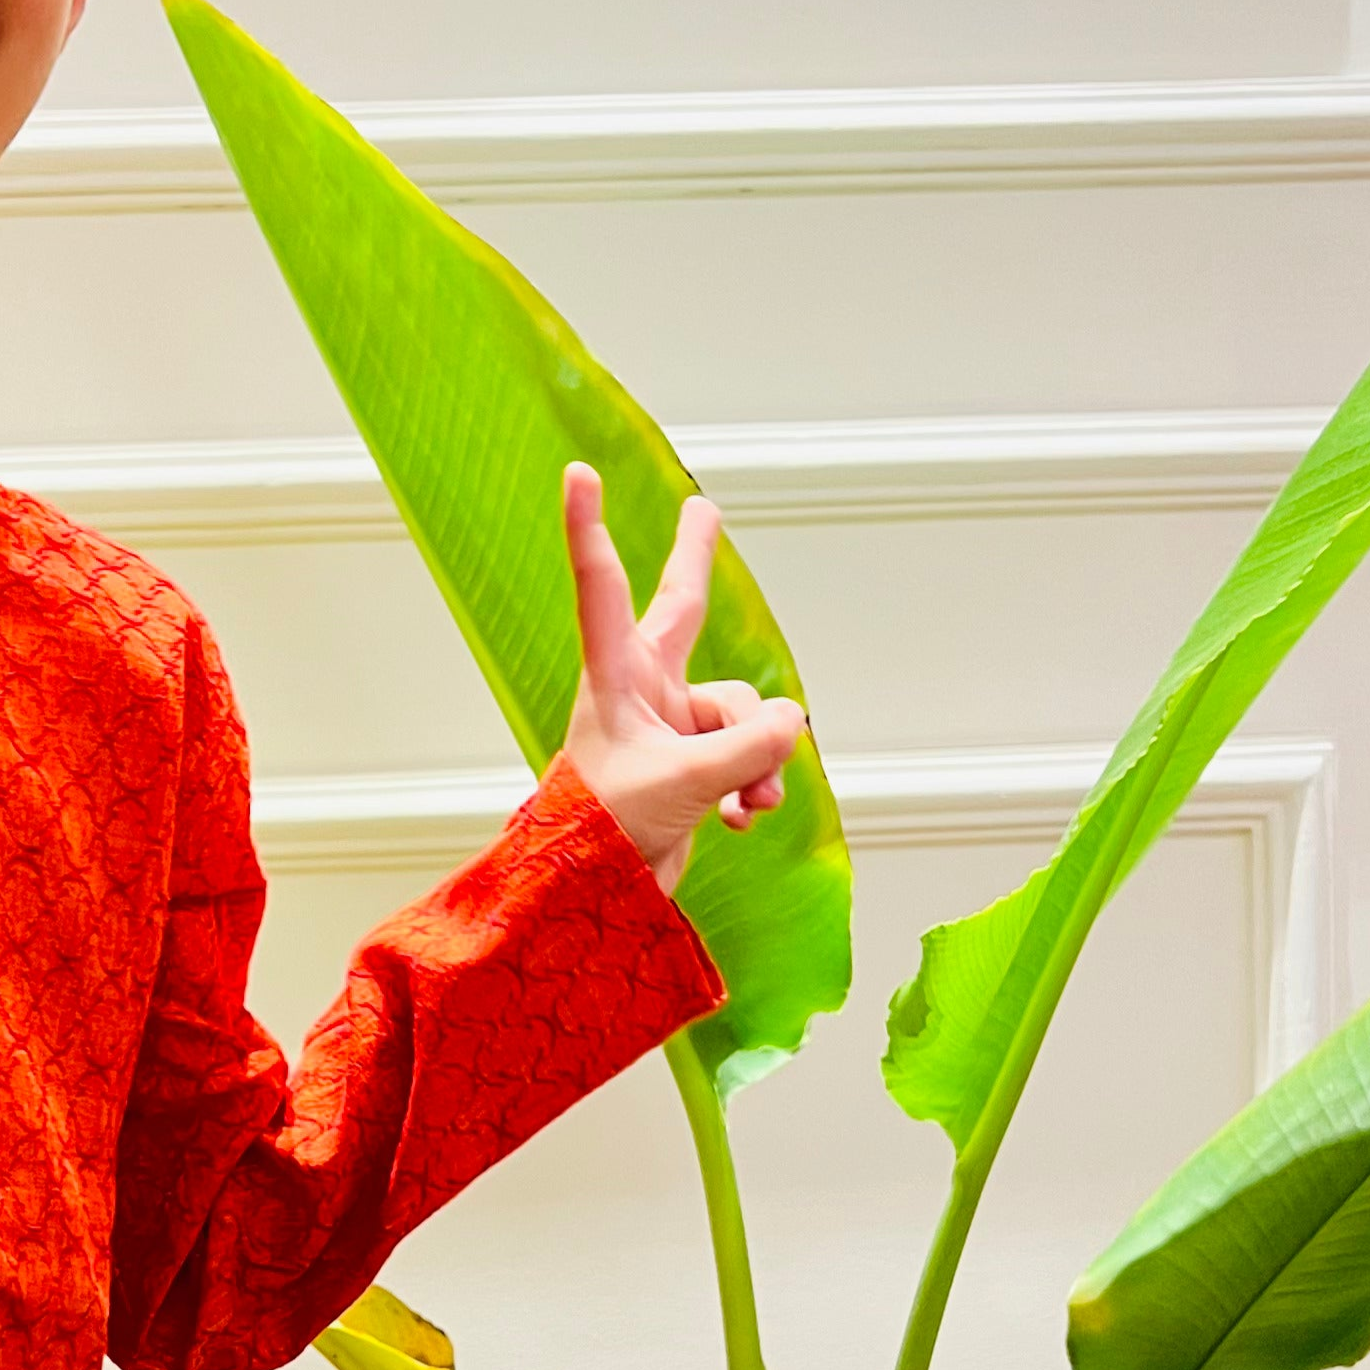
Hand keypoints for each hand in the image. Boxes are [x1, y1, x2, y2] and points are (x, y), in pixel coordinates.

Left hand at [556, 462, 805, 893]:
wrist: (599, 895)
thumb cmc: (605, 831)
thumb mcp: (681, 783)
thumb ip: (746, 746)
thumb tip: (791, 720)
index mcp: (615, 676)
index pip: (602, 587)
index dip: (590, 528)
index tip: (577, 473)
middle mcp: (643, 689)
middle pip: (682, 610)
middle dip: (697, 561)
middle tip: (703, 506)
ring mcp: (673, 723)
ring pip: (747, 711)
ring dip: (758, 758)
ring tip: (742, 800)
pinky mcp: (698, 759)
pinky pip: (754, 751)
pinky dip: (757, 782)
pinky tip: (742, 818)